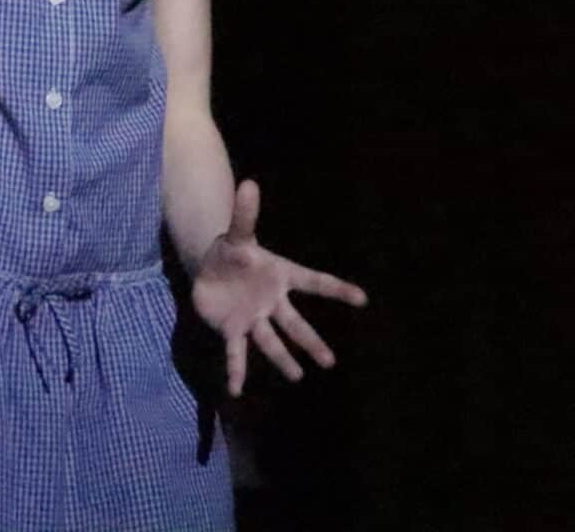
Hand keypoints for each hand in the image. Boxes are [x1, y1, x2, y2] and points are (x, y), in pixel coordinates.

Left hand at [190, 178, 366, 397]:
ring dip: (282, 360)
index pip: (313, 282)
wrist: (211, 270)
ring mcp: (253, 318)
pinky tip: (236, 391)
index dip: (337, 290)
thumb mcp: (236, 234)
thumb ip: (245, 214)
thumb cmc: (231, 252)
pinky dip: (235, 372)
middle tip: (330, 362)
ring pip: (271, 342)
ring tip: (299, 377)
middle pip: (295, 323)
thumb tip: (248, 182)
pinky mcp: (232, 330)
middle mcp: (272, 302)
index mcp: (280, 276)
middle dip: (311, 341)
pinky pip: (236, 354)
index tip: (363, 299)